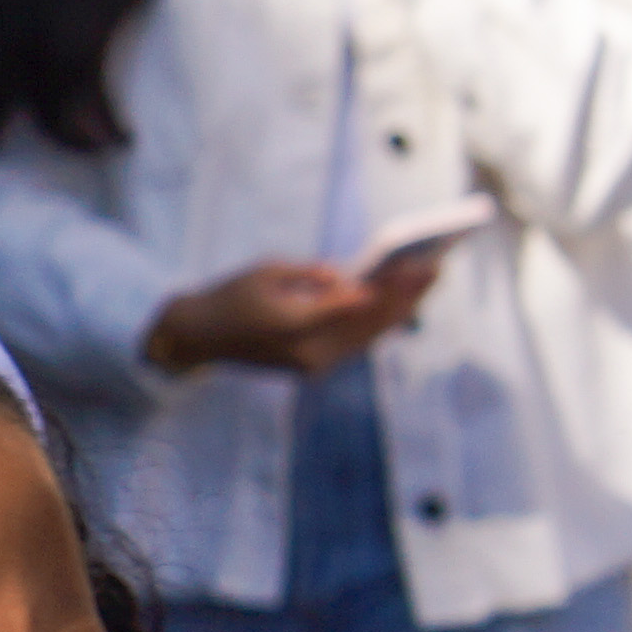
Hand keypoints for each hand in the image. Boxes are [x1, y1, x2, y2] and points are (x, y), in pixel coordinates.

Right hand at [146, 253, 438, 375]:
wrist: (197, 338)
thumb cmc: (229, 296)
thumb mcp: (268, 272)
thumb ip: (314, 276)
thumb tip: (352, 280)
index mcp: (296, 326)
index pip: (356, 305)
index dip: (391, 285)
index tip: (418, 264)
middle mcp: (309, 354)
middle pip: (372, 325)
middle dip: (406, 296)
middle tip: (435, 269)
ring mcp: (313, 365)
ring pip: (369, 338)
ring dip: (400, 312)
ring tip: (425, 284)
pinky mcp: (313, 367)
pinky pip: (356, 345)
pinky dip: (380, 324)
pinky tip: (400, 303)